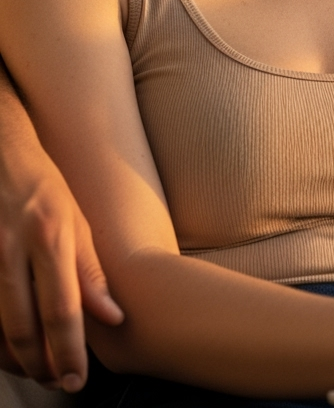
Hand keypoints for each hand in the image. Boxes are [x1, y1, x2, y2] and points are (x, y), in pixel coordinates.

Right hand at [0, 138, 123, 390]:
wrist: (1, 158)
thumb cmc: (46, 189)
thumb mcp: (78, 219)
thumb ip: (92, 269)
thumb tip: (114, 315)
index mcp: (51, 237)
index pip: (63, 309)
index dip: (70, 351)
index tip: (80, 378)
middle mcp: (15, 250)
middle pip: (25, 327)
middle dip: (43, 365)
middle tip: (61, 384)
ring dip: (19, 359)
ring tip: (40, 373)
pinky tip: (11, 352)